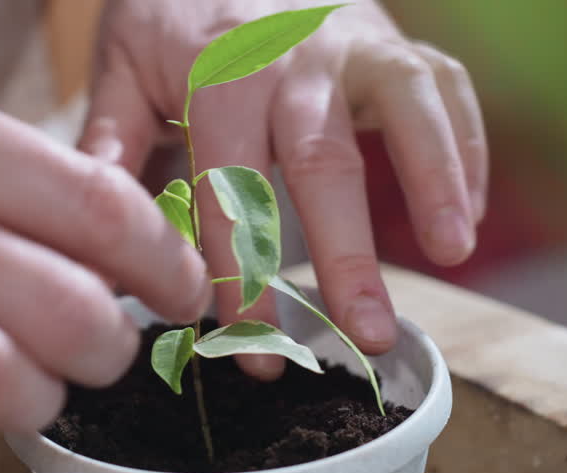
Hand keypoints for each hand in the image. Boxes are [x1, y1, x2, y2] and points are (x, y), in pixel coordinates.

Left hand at [80, 0, 485, 375]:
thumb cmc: (169, 15)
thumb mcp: (121, 67)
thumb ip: (112, 150)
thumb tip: (99, 246)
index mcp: (218, 74)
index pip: (231, 189)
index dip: (242, 274)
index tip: (252, 346)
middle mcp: (293, 56)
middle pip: (324, 162)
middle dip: (346, 255)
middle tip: (363, 333)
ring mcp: (355, 43)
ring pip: (407, 111)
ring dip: (436, 182)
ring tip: (452, 255)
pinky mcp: (396, 40)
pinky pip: (446, 89)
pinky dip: (465, 149)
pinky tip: (467, 218)